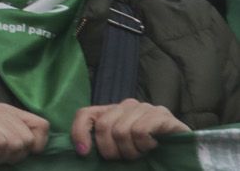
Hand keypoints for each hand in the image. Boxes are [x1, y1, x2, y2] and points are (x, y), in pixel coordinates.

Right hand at [0, 101, 48, 165]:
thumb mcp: (10, 142)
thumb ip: (25, 137)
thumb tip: (38, 146)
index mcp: (8, 109)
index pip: (41, 125)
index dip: (36, 145)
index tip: (18, 152)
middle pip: (26, 138)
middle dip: (15, 155)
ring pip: (12, 142)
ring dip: (1, 156)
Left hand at [70, 100, 187, 160]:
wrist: (184, 156)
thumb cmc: (149, 155)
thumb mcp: (120, 150)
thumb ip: (103, 143)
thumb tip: (81, 149)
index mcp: (112, 112)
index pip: (85, 114)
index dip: (79, 132)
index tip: (84, 153)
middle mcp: (127, 105)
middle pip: (103, 126)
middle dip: (111, 151)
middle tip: (126, 159)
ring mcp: (146, 108)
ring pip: (121, 131)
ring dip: (131, 151)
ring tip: (142, 153)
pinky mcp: (163, 115)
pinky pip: (140, 131)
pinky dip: (144, 145)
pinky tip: (154, 146)